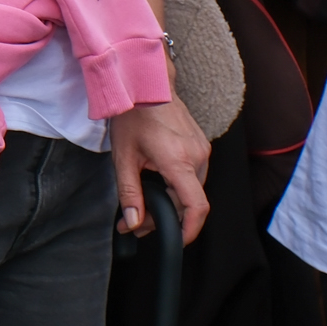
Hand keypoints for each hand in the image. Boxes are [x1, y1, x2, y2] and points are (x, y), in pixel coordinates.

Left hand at [108, 97, 210, 242]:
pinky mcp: (201, 144)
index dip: (189, 230)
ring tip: (145, 201)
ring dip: (172, 200)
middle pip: (190, 200)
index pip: (196, 207)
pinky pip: (194, 174)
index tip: (175, 241)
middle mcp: (197, 155)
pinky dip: (177, 185)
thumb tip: (134, 222)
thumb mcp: (123, 157)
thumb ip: (129, 193)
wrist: (145, 84)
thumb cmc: (132, 115)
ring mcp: (202, 148)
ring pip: (192, 188)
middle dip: (166, 216)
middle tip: (137, 221)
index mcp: (179, 160)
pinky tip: (157, 182)